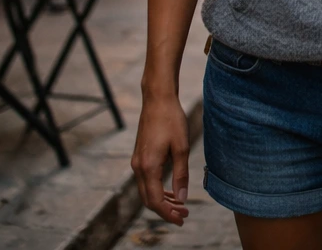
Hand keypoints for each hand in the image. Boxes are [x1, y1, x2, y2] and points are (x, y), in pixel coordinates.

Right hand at [132, 94, 190, 225]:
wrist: (157, 100)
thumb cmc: (171, 121)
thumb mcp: (181, 148)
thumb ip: (181, 174)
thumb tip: (182, 197)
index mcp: (148, 167)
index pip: (155, 201)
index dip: (168, 214)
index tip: (181, 220)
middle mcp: (138, 167)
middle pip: (148, 200)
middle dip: (165, 211)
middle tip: (184, 216)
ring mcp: (137, 162)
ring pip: (147, 191)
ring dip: (162, 201)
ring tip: (180, 206)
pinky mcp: (140, 157)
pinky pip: (147, 181)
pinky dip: (158, 190)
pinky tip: (171, 191)